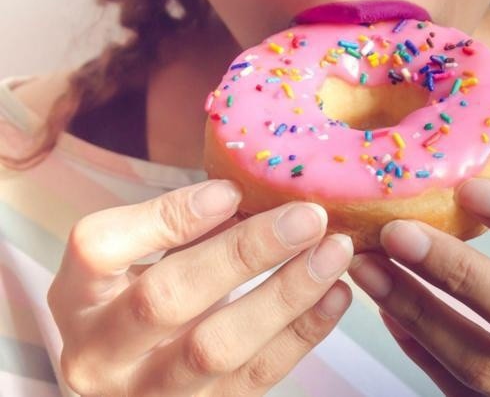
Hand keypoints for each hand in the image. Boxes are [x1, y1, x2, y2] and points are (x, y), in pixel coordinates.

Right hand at [48, 180, 353, 396]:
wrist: (136, 381)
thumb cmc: (145, 299)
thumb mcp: (142, 262)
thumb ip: (183, 229)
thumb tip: (258, 190)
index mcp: (77, 296)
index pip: (101, 247)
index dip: (168, 216)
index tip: (232, 190)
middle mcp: (99, 353)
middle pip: (167, 300)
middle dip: (244, 253)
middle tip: (307, 217)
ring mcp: (146, 395)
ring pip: (217, 348)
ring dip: (286, 295)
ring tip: (334, 252)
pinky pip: (256, 378)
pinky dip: (303, 332)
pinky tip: (336, 294)